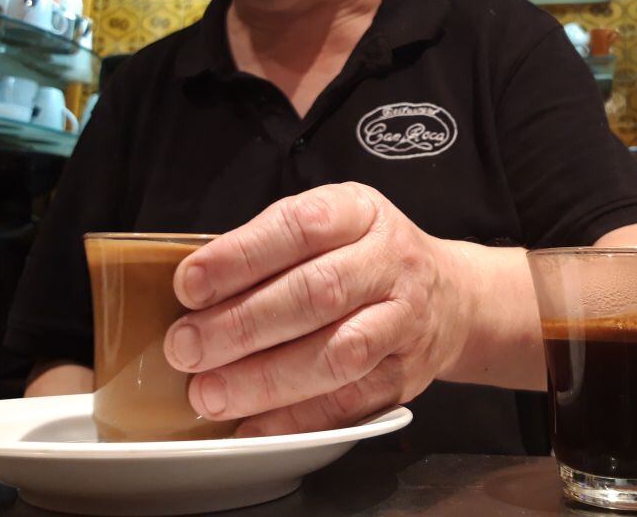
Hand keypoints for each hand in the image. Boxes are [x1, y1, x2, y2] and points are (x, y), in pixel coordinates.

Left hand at [162, 182, 473, 436]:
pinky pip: (350, 402)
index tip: (189, 285)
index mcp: (362, 213)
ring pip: (339, 353)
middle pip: (318, 292)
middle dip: (242, 325)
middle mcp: (391, 262)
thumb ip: (272, 246)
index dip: (242, 256)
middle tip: (186, 348)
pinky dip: (295, 418)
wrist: (450, 297)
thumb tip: (194, 290)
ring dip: (266, 378)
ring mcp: (404, 320)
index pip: (301, 226)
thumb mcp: (332, 223)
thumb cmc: (366, 256)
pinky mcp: (405, 375)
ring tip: (210, 393)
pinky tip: (251, 423)